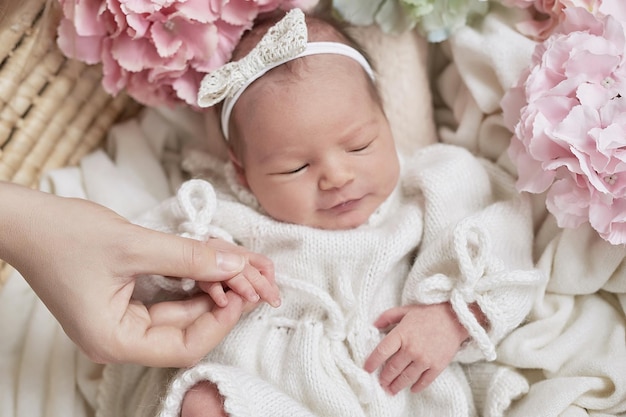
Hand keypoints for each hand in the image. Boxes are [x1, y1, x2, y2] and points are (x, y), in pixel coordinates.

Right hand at [0, 183, 267, 366]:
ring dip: (211, 287)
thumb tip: (235, 264)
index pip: (184, 345)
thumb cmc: (64, 235)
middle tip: (252, 273)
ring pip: (181, 312)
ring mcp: (121, 321)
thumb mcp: (134, 245)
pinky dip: (191, 280)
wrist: (24, 220)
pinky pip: (167, 298)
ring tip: (238, 264)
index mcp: (114, 340)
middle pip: (187, 329)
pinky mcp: (124, 302)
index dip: (222, 320)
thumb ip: (189, 257)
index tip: (246, 290)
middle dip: (222, 299)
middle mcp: (119, 338)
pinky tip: (212, 262)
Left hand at [363, 303, 468, 394]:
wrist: (455, 318)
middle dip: (384, 378)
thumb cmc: (429, 313)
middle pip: (392, 369)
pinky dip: (417, 387)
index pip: (381, 352)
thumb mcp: (406, 310)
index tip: (367, 369)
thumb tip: (374, 325)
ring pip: (406, 378)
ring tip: (391, 390)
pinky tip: (412, 388)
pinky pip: (424, 381)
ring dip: (397, 386)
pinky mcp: (437, 366)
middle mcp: (411, 349)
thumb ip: (388, 316)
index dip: (372, 362)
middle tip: (381, 383)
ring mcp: (425, 359)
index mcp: (402, 334)